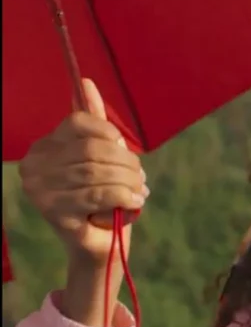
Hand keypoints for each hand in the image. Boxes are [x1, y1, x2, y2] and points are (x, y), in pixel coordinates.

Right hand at [18, 79, 146, 265]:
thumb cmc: (102, 196)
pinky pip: (99, 194)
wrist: (99, 244)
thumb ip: (95, 122)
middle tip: (141, 176)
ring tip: (140, 189)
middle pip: (93, 149)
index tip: (124, 149)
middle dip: (126, 162)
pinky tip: (135, 201)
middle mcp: (34, 166)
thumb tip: (87, 82)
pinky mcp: (54, 213)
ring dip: (129, 180)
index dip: (110, 133)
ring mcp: (40, 191)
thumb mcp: (100, 156)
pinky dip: (124, 196)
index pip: (80, 123)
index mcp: (44, 147)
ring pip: (98, 172)